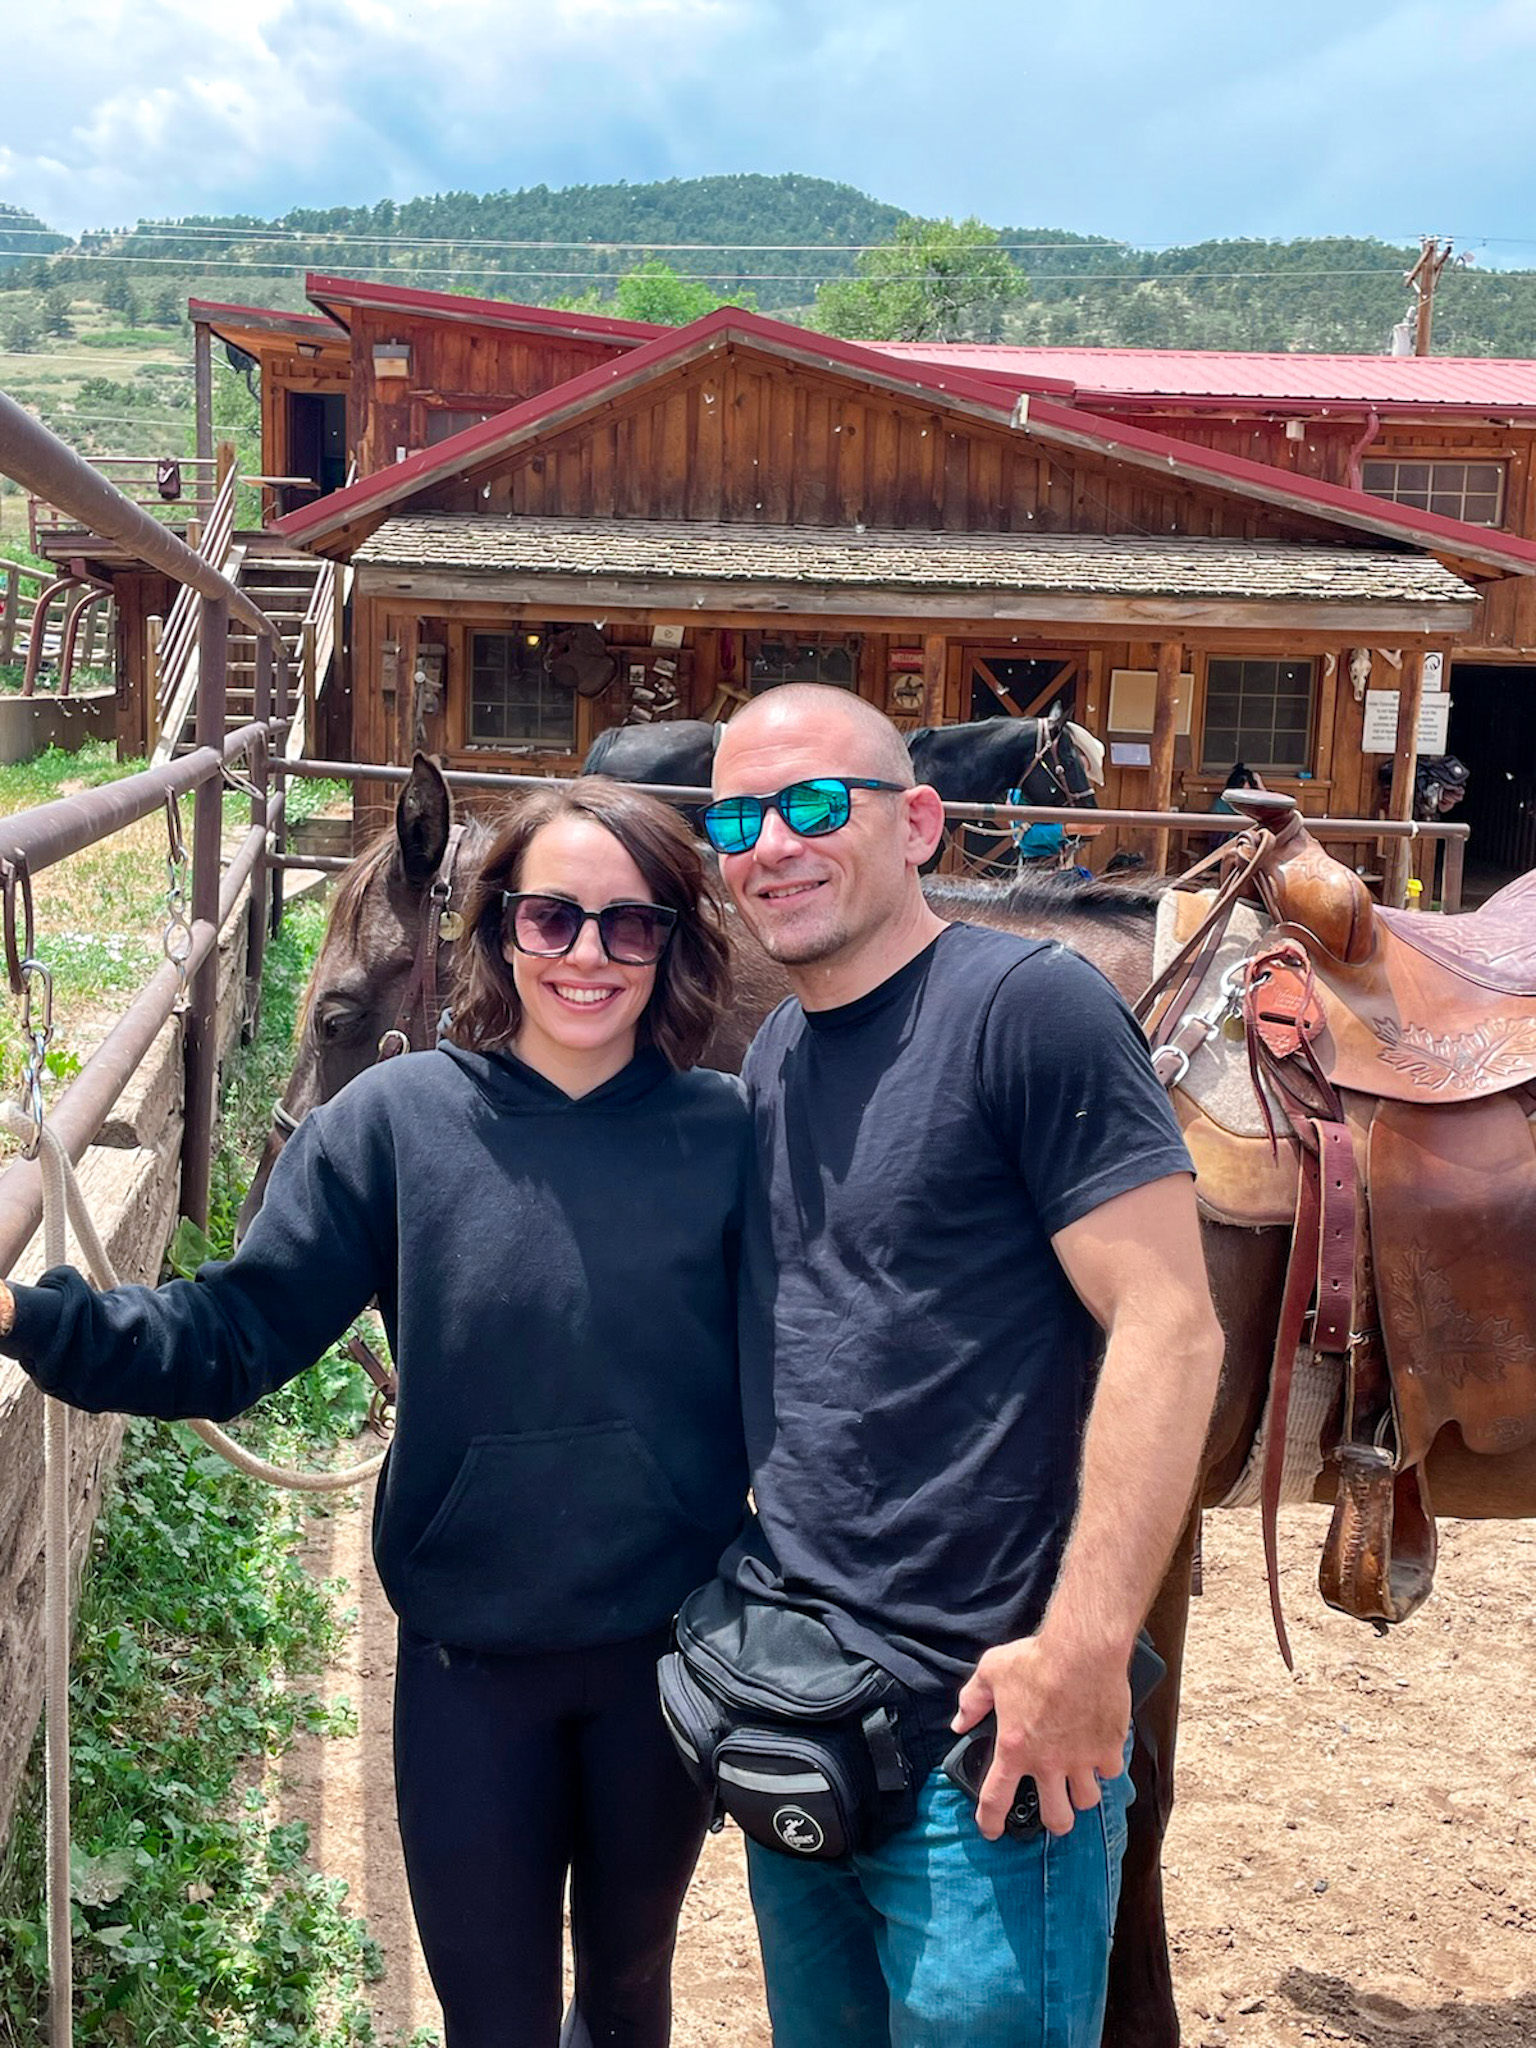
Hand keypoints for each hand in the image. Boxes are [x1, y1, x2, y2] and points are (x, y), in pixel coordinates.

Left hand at [951, 1632, 1129, 1839]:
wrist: (1082, 1649)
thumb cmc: (1036, 1658)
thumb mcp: (991, 1671)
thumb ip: (972, 1700)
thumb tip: (959, 1722)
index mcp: (1015, 1748)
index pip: (996, 1799)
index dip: (990, 1821)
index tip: (991, 1831)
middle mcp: (1048, 1762)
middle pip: (1056, 1818)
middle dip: (1054, 1821)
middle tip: (1053, 1808)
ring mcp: (1081, 1759)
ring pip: (1086, 1800)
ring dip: (1081, 1794)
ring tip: (1078, 1781)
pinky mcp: (1108, 1748)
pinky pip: (1110, 1772)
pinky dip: (1105, 1766)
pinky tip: (1099, 1753)